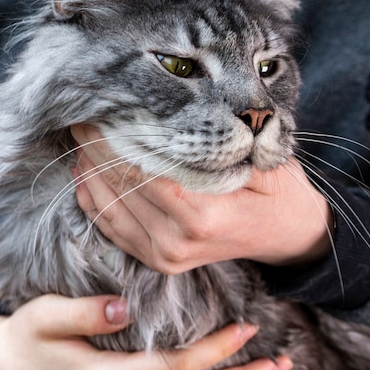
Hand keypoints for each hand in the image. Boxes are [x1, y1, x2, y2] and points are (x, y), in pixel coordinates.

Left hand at [70, 124, 332, 274]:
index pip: (141, 170)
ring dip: (89, 170)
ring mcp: (166, 256)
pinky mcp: (158, 260)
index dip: (114, 139)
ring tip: (82, 137)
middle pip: (119, 186)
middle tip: (82, 114)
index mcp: (203, 216)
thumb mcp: (263, 163)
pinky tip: (86, 171)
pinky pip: (111, 228)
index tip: (100, 108)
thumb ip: (221, 147)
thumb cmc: (278, 192)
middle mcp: (177, 242)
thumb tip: (177, 116)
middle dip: (96, 147)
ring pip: (106, 208)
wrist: (287, 235)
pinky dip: (92, 199)